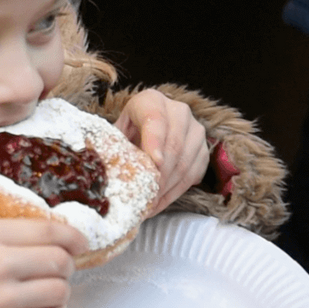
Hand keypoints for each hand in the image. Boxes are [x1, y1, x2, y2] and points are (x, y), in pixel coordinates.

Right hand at [0, 166, 87, 307]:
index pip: (46, 231)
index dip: (71, 235)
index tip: (79, 240)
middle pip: (58, 259)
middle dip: (68, 262)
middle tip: (65, 263)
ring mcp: (4, 299)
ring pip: (58, 289)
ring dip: (61, 287)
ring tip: (53, 285)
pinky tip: (45, 306)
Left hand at [114, 89, 208, 214]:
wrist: (146, 127)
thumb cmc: (127, 132)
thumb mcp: (117, 133)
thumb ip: (115, 146)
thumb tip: (105, 171)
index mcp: (151, 101)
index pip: (155, 120)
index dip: (155, 142)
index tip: (154, 163)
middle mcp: (178, 111)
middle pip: (174, 145)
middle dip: (159, 176)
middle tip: (144, 198)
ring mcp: (195, 130)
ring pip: (185, 163)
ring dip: (166, 189)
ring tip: (148, 206)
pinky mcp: (203, 149)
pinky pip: (193, 175)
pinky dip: (175, 192)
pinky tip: (159, 203)